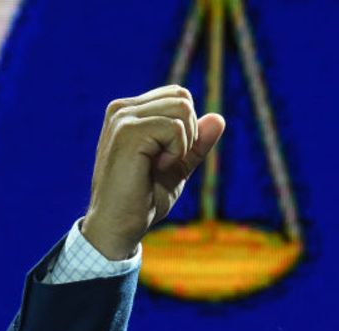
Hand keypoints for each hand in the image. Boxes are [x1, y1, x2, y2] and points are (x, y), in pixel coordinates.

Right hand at [81, 85, 224, 259]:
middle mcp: (122, 109)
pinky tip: (155, 169)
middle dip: (189, 133)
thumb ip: (197, 143)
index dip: (187, 129)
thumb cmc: (143, 200)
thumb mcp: (178, 166)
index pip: (178, 96)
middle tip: (165, 163)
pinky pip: (175, 127)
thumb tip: (219, 118)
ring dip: (182, 144)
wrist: (118, 226)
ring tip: (159, 166)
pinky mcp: (128, 131)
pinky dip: (176, 152)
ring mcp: (122, 118)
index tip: (167, 158)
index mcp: (130, 112)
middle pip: (183, 98)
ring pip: (182, 108)